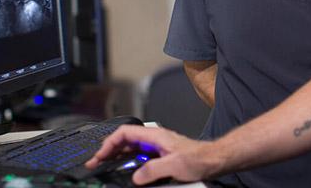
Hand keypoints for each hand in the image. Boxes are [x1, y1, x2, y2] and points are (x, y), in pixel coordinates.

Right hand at [86, 125, 218, 184]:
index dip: (109, 143)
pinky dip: (129, 162)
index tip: (100, 155)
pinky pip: (139, 157)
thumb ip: (153, 170)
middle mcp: (154, 139)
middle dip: (109, 150)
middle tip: (97, 162)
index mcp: (155, 136)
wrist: (213, 160)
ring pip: (131, 149)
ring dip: (118, 156)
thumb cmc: (199, 158)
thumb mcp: (174, 165)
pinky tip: (127, 171)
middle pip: (125, 141)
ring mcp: (157, 147)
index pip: (124, 133)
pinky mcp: (160, 156)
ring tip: (107, 166)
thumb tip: (136, 176)